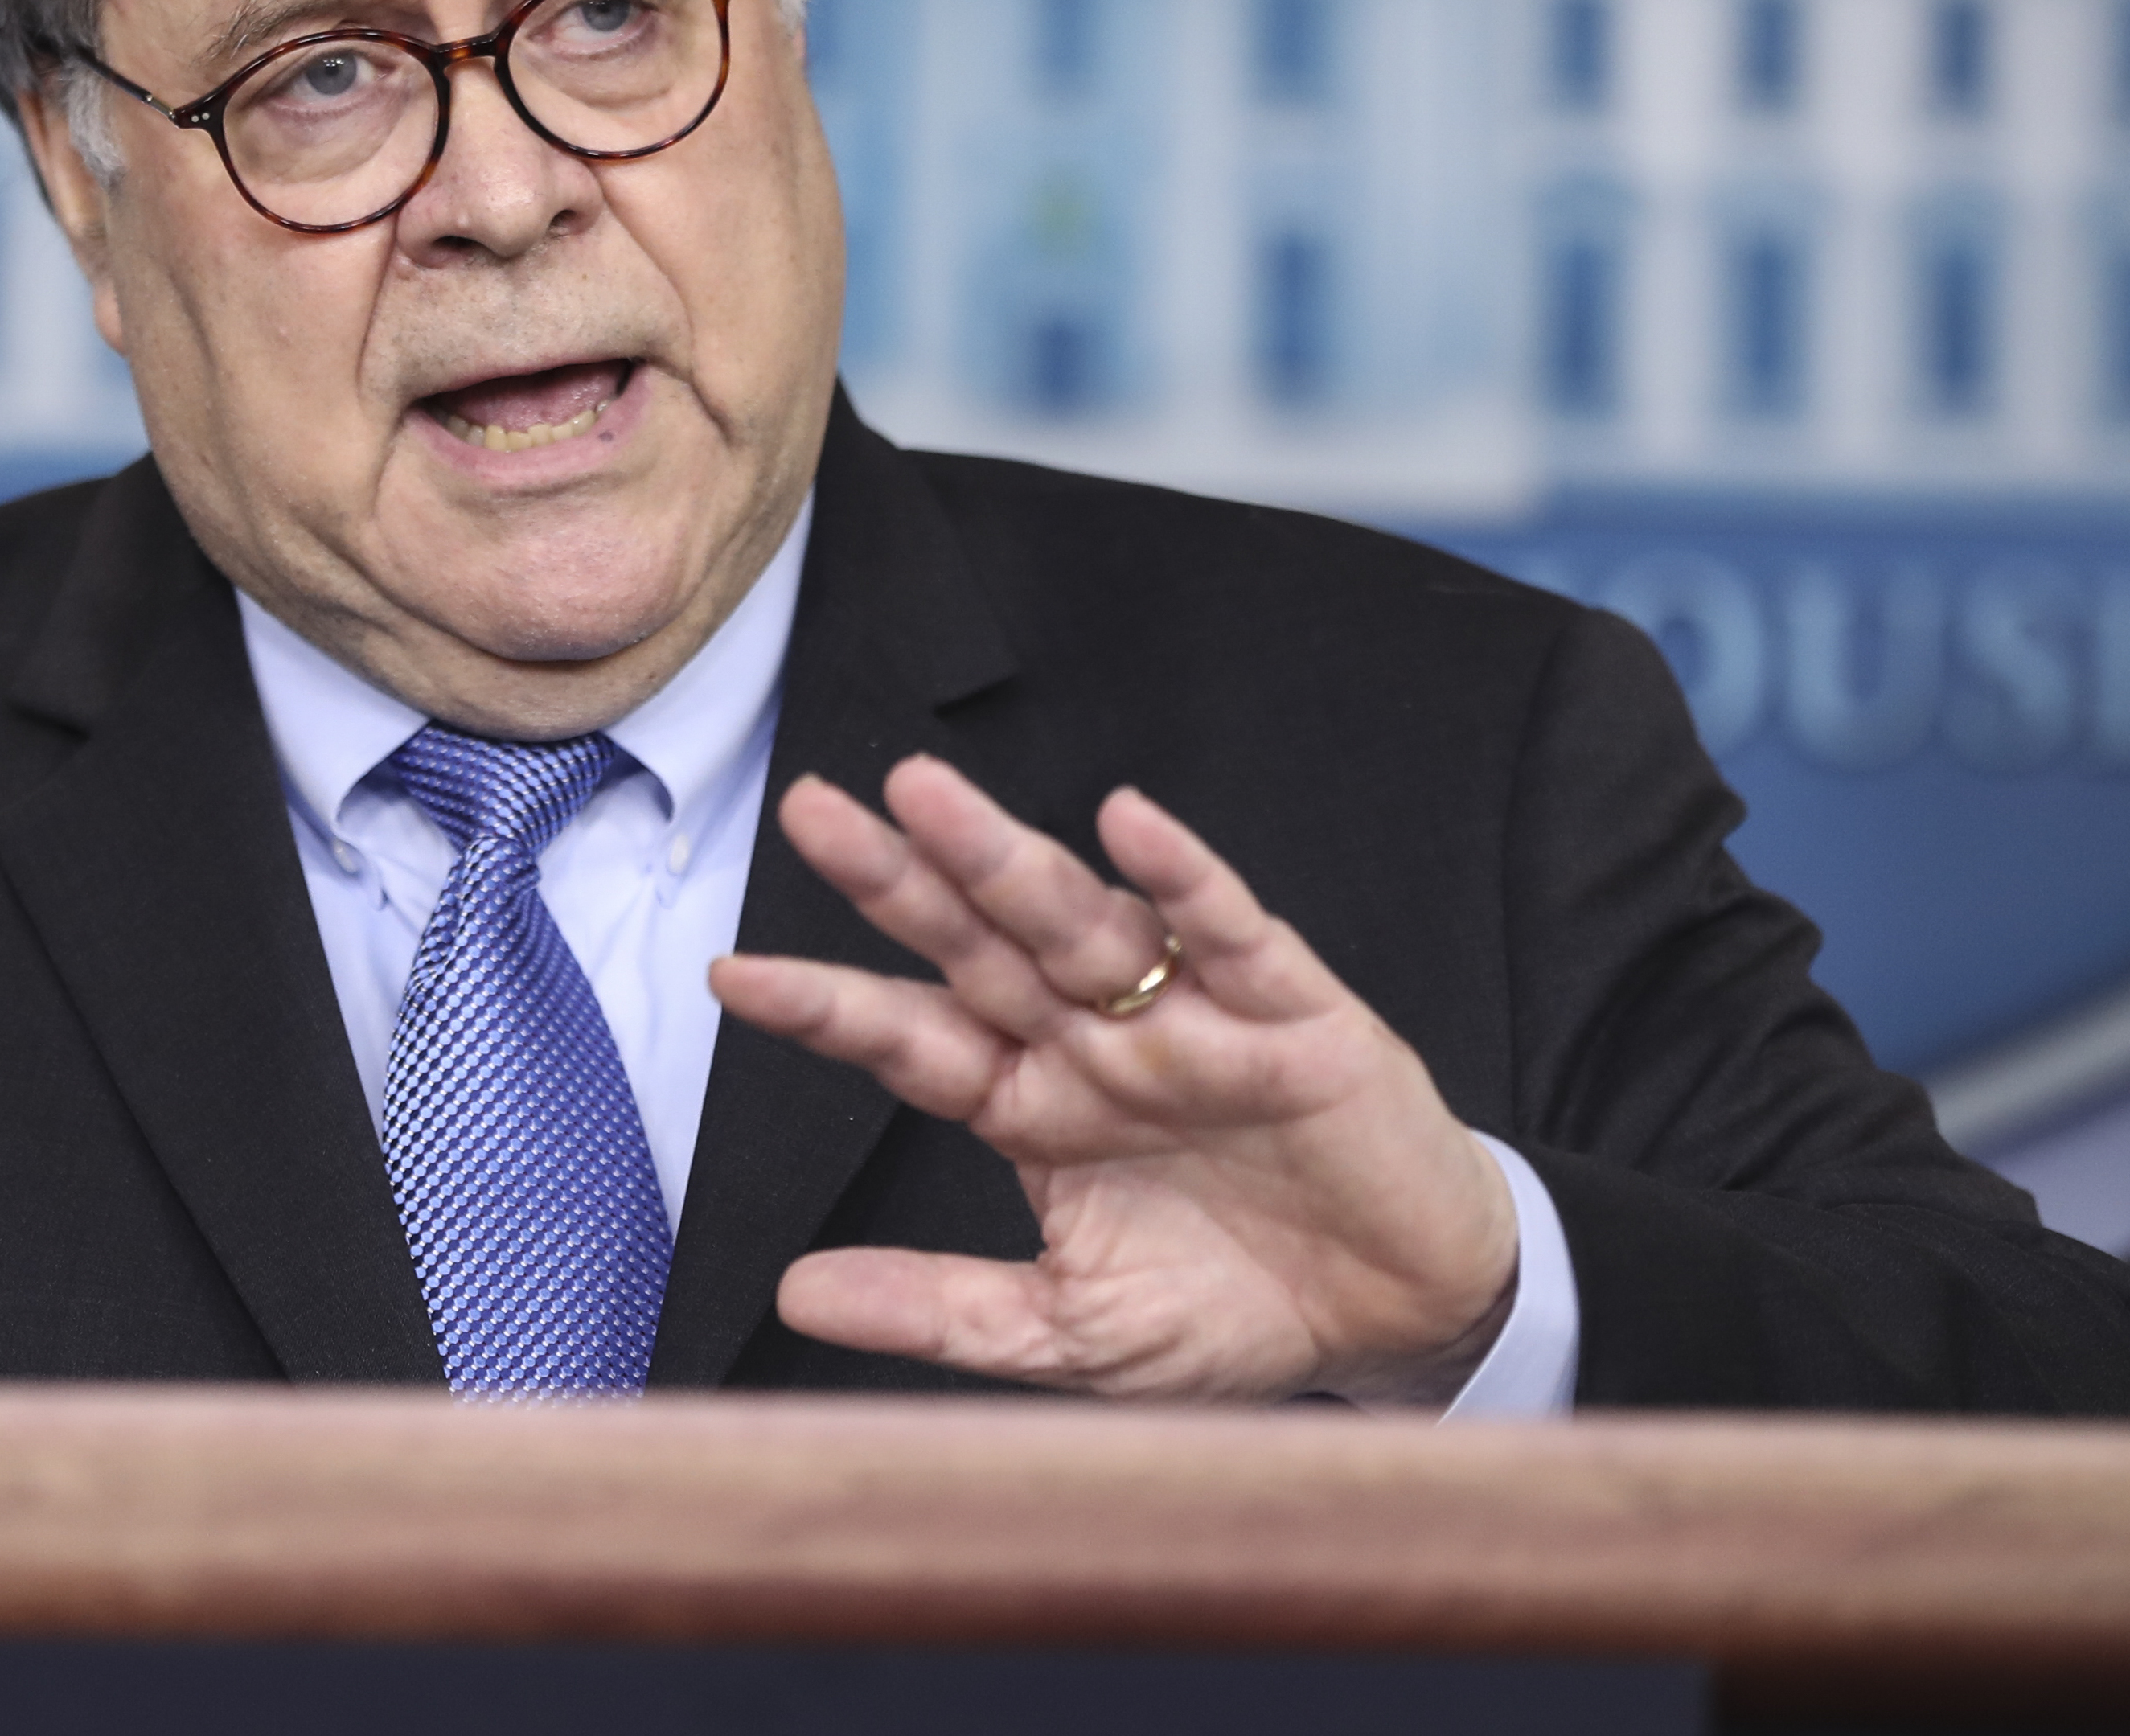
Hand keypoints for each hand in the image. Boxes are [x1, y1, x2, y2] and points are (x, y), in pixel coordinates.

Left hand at [708, 755, 1518, 1405]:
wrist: (1400, 1318)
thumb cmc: (1235, 1312)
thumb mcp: (1072, 1334)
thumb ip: (941, 1309)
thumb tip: (792, 1296)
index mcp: (1031, 1107)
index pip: (911, 1039)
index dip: (827, 1006)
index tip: (730, 975)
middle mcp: (1095, 1043)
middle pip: (976, 945)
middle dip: (896, 879)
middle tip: (811, 811)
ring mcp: (1190, 1017)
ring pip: (1082, 919)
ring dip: (1006, 856)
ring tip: (925, 795)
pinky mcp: (1293, 1015)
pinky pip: (1233, 931)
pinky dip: (1185, 878)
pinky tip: (1129, 823)